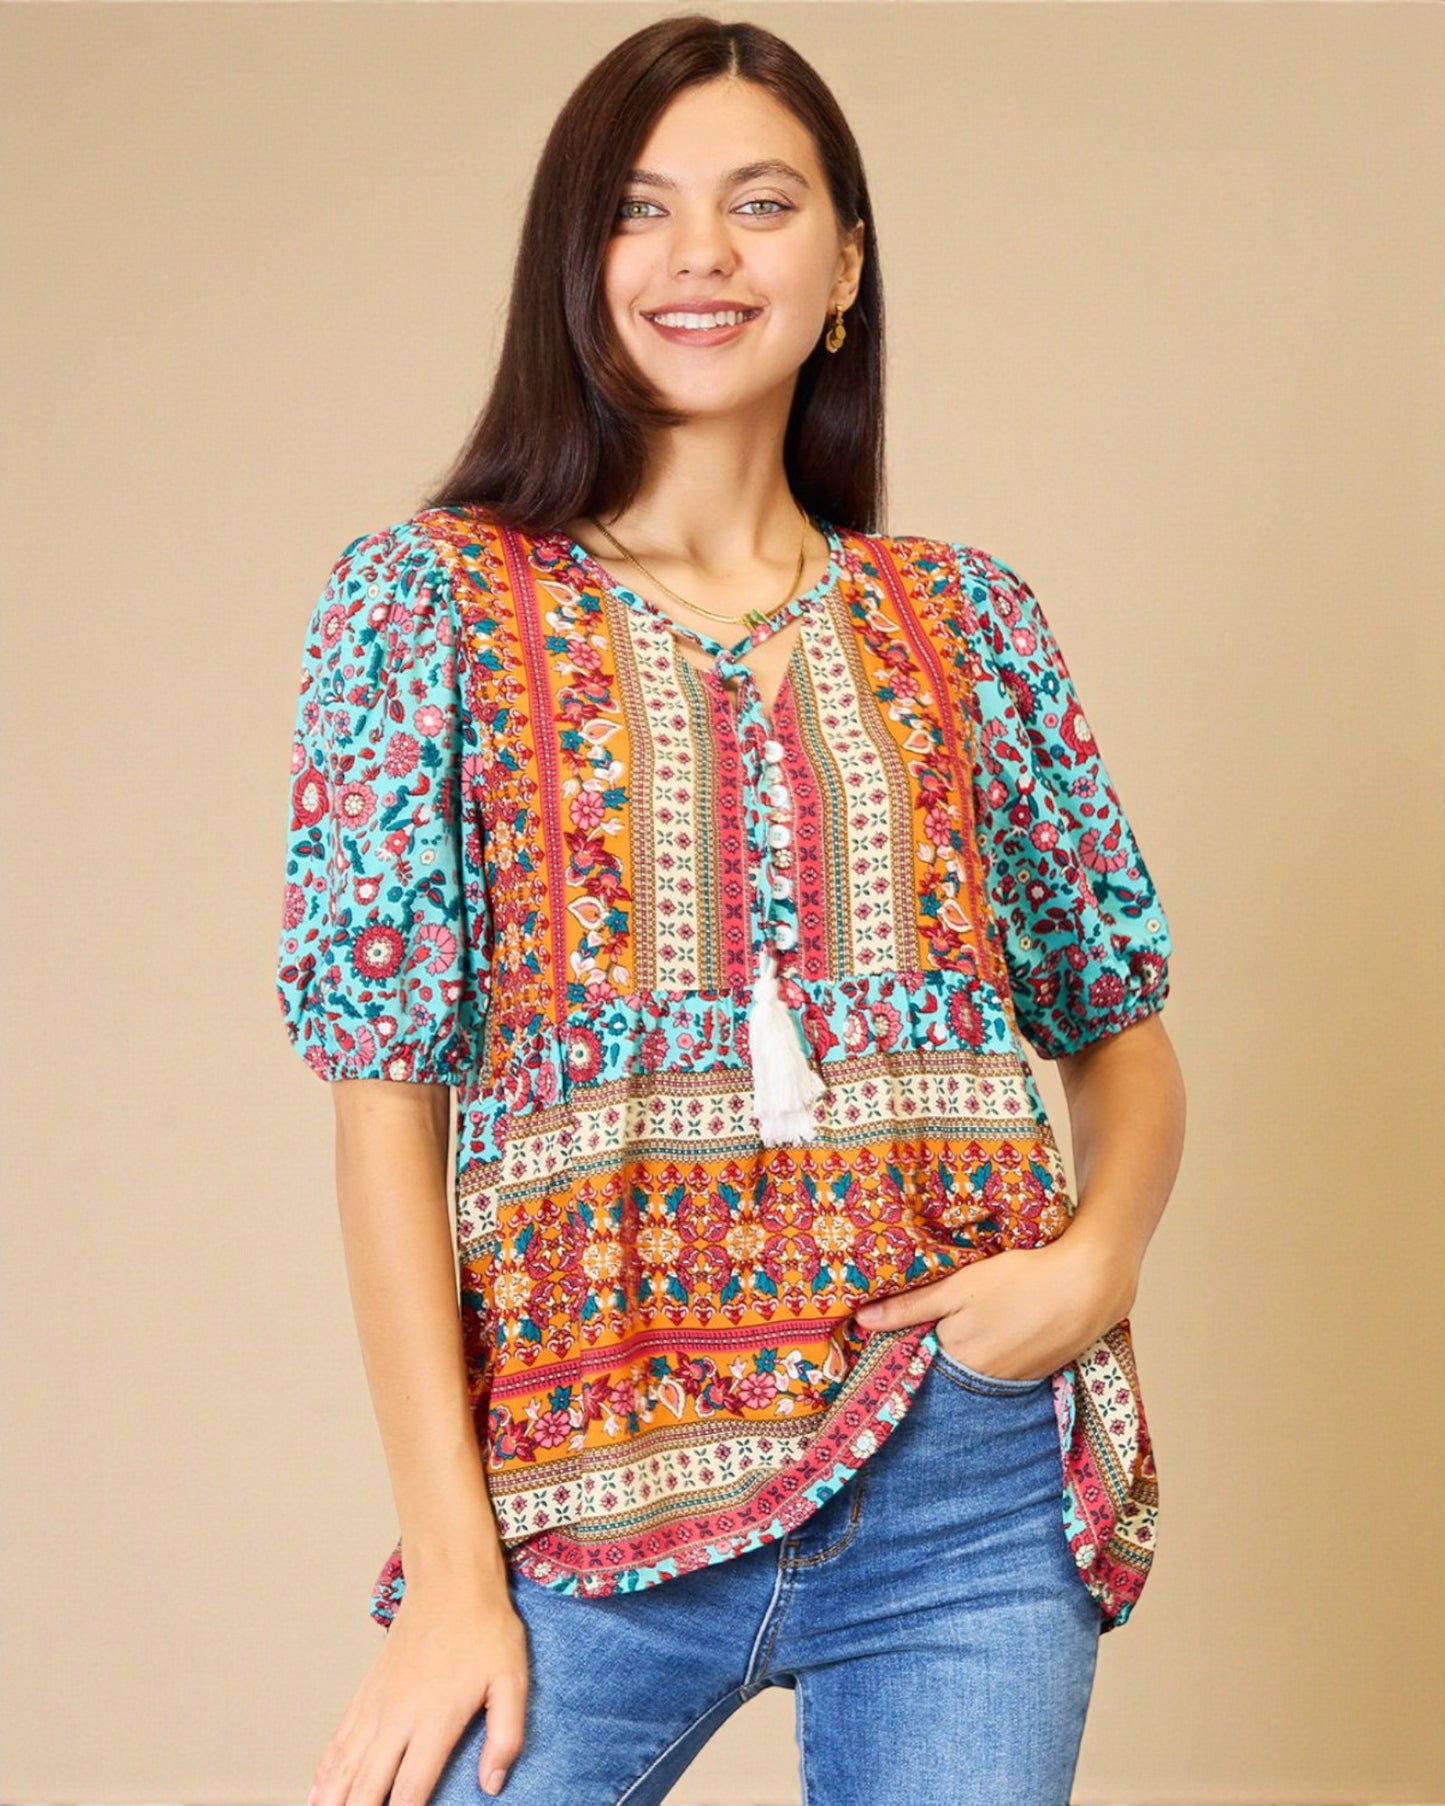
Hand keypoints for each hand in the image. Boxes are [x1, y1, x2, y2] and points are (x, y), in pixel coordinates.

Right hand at [306, 1565, 528, 1805]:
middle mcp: (398, 1716)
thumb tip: (492, 1784)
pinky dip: (326, 1769)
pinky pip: (340, 1738)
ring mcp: (378, 1703)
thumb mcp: (512, 1678)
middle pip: (368, 1786)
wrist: (451, 1580)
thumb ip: (507, 1735)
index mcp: (435, 1719)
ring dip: (334, 1799)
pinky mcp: (368, 1690)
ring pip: (346, 1766)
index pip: (411, 1790)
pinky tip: (318, 1791)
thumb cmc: (485, 1628)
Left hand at [853, 1230, 1138, 1382]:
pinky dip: (1001, 1350)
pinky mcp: (1039, 1372)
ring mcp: (1014, 1380)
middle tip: (952, 1312)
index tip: (901, 1322)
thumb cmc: (1020, 1279)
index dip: (912, 1337)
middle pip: (950, 1364)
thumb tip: (863, 1322)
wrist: (1089, 1285)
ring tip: (983, 1315)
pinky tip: (1008, 1324)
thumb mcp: (959, 1287)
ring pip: (979, 1367)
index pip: (920, 1356)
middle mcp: (982, 1379)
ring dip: (974, 1348)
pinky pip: (1007, 1367)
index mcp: (957, 1357)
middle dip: (943, 1344)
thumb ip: (911, 1306)